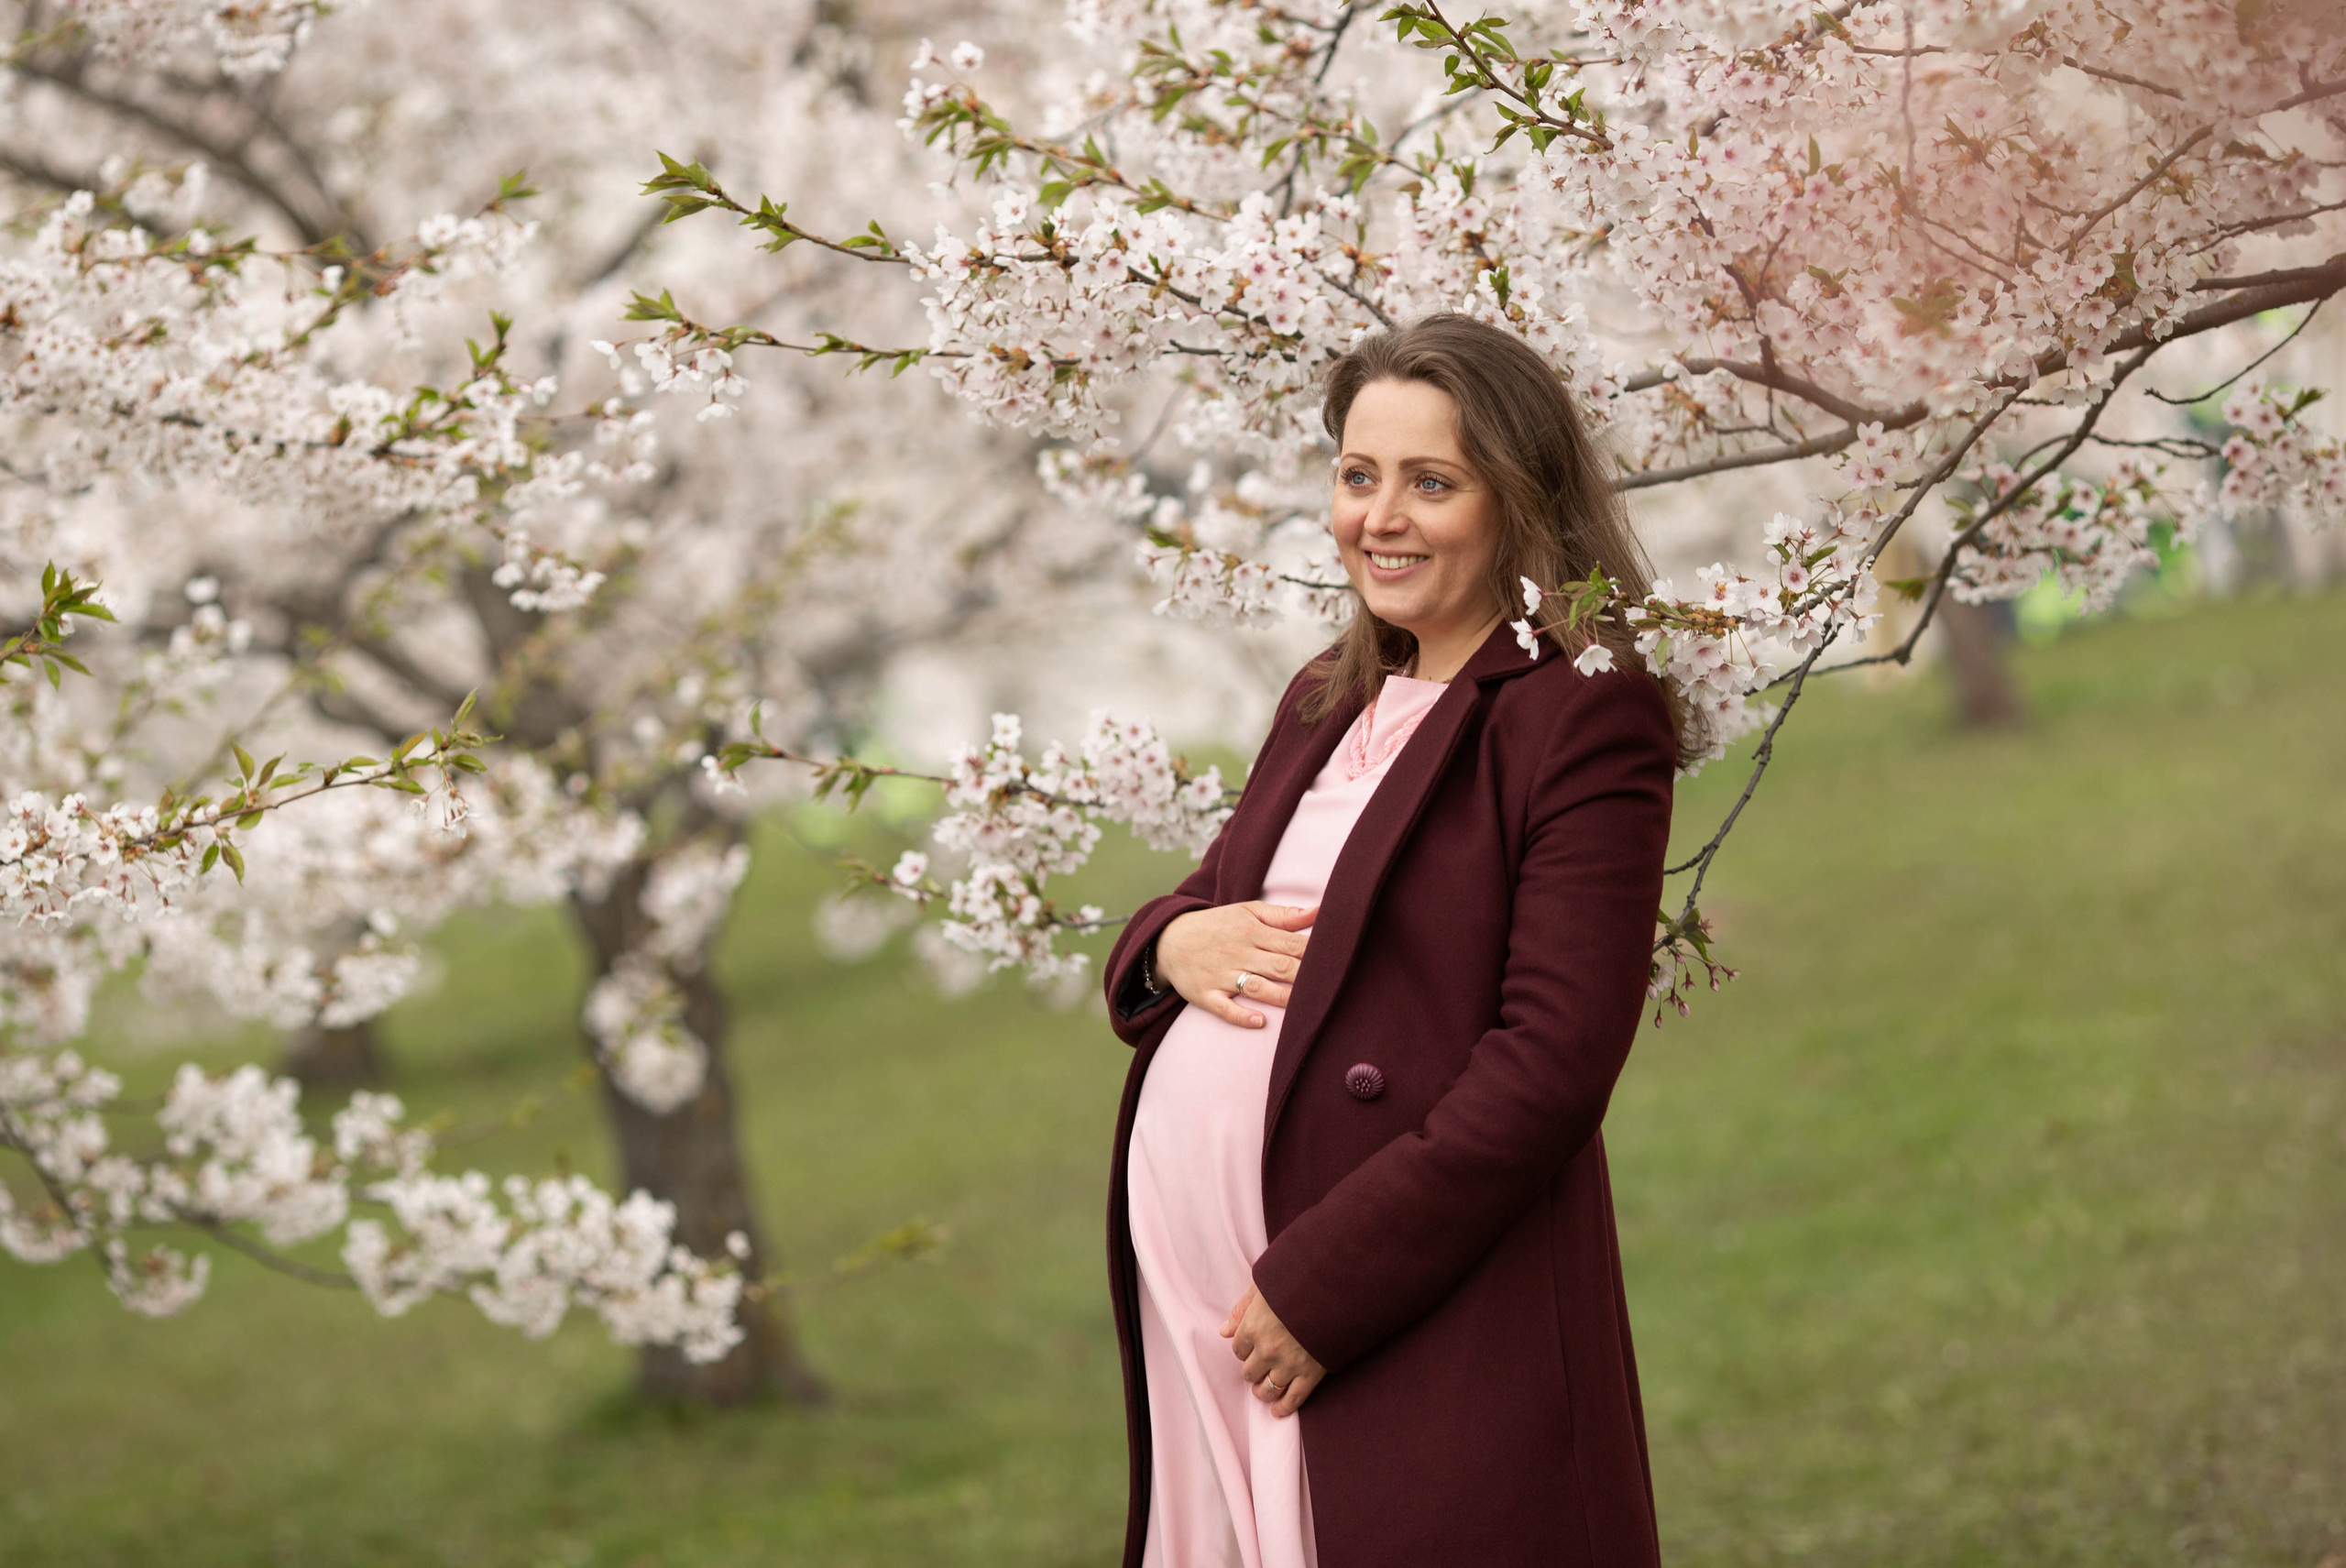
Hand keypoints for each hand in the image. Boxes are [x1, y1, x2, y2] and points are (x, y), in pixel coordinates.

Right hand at [1156, 902, 1317, 1028]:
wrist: (1168, 940)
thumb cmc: (1218, 926)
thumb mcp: (1247, 912)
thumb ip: (1284, 915)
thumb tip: (1321, 911)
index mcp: (1251, 931)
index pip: (1291, 943)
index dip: (1315, 953)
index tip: (1338, 960)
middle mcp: (1238, 953)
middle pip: (1278, 966)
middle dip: (1305, 976)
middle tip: (1332, 985)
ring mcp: (1221, 976)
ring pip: (1256, 988)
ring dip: (1281, 997)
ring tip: (1305, 1007)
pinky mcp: (1205, 995)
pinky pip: (1224, 1009)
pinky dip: (1241, 1016)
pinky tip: (1260, 1022)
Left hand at [1221, 1284, 1324, 1417]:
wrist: (1335, 1290)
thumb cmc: (1298, 1282)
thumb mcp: (1264, 1288)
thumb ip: (1242, 1309)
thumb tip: (1224, 1331)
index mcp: (1253, 1327)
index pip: (1238, 1349)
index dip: (1244, 1349)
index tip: (1251, 1347)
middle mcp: (1267, 1350)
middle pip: (1250, 1372)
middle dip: (1252, 1369)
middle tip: (1258, 1366)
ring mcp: (1289, 1364)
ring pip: (1267, 1389)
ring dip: (1262, 1391)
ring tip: (1263, 1390)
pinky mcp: (1310, 1374)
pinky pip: (1294, 1399)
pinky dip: (1284, 1408)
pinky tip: (1277, 1411)